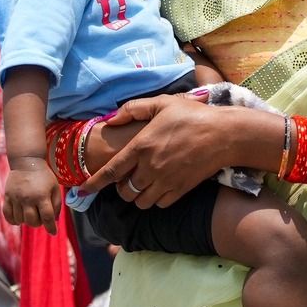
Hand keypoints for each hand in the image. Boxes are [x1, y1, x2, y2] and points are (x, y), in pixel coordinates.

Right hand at [4, 154, 61, 228]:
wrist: (27, 162)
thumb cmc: (44, 176)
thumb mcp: (55, 188)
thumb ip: (56, 204)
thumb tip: (54, 221)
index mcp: (42, 196)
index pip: (47, 218)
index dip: (51, 228)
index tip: (53, 232)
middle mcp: (28, 198)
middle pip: (32, 221)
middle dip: (38, 223)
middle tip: (40, 217)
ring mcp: (16, 198)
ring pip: (20, 220)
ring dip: (26, 221)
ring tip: (30, 214)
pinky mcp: (8, 196)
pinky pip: (7, 214)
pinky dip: (12, 221)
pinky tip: (18, 220)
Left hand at [96, 95, 268, 209]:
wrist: (224, 135)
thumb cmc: (193, 116)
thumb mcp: (162, 103)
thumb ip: (133, 109)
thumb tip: (110, 118)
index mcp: (141, 146)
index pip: (110, 171)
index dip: (93, 183)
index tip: (82, 190)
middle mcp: (150, 167)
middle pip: (124, 191)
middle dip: (121, 188)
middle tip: (127, 179)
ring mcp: (166, 181)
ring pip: (140, 201)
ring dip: (137, 196)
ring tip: (143, 185)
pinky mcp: (180, 190)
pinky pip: (159, 204)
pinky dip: (155, 199)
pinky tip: (160, 188)